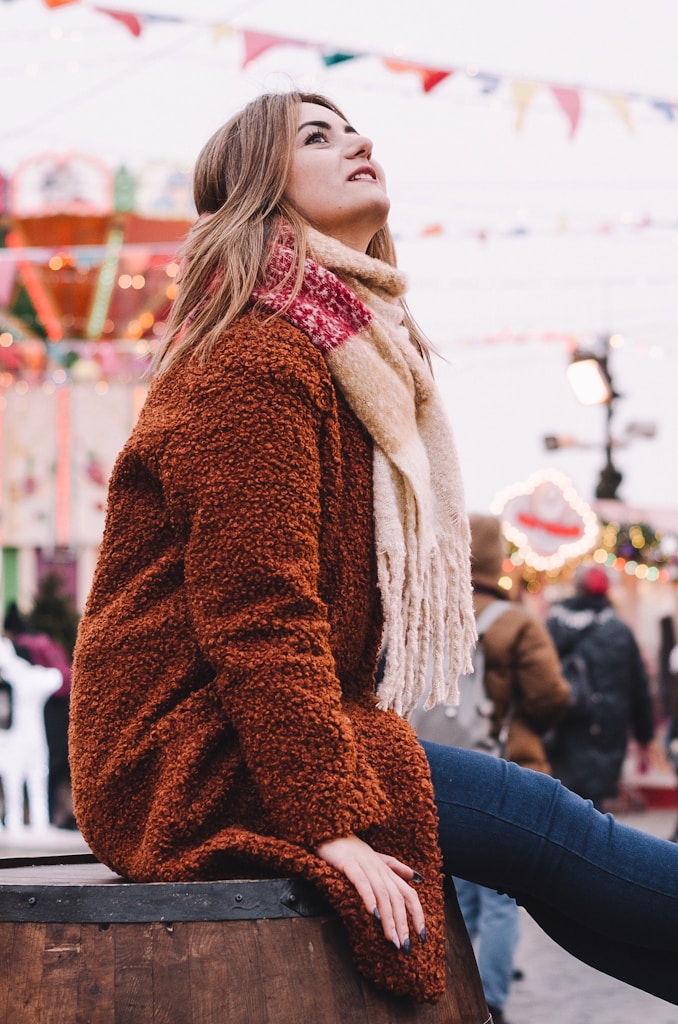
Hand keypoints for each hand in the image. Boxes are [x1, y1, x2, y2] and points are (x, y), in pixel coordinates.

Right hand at [316, 834, 425, 951]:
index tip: (422, 936)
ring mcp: (365, 864)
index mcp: (386, 869)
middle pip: (397, 897)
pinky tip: (373, 914)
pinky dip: (369, 898)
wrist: (328, 828)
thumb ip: (396, 868)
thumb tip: (418, 878)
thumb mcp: (376, 857)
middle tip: (405, 947)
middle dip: (403, 923)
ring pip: (382, 893)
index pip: (408, 893)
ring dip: (389, 918)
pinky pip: (361, 882)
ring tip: (392, 939)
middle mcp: (379, 868)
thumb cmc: (350, 847)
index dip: (417, 914)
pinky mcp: (348, 863)